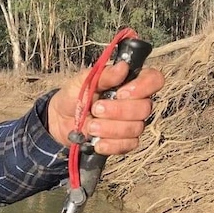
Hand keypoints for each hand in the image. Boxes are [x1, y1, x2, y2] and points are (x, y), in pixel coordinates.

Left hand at [47, 62, 164, 155]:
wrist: (59, 120)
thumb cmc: (74, 96)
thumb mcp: (82, 81)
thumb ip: (103, 75)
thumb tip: (123, 67)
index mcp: (129, 83)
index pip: (154, 80)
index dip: (143, 87)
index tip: (121, 93)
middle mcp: (135, 103)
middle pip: (145, 108)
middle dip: (118, 111)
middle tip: (96, 109)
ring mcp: (131, 123)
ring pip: (135, 128)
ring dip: (110, 129)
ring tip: (90, 126)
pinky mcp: (123, 142)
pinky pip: (127, 145)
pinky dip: (110, 145)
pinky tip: (96, 142)